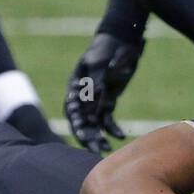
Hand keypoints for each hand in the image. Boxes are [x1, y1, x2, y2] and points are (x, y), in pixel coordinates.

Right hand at [64, 32, 143, 153]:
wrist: (122, 43)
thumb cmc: (107, 49)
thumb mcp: (100, 62)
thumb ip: (96, 80)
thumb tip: (96, 97)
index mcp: (75, 86)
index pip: (71, 109)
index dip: (76, 122)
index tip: (81, 133)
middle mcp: (82, 97)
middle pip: (81, 121)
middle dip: (86, 136)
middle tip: (93, 149)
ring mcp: (95, 101)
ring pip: (93, 124)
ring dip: (98, 137)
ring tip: (106, 150)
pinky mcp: (107, 103)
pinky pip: (107, 120)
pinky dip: (113, 129)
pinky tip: (121, 136)